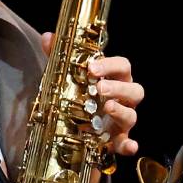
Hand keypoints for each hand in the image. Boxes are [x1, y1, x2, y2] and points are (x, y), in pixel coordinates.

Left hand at [42, 32, 143, 156]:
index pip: (123, 66)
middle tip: (99, 88)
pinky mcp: (117, 139)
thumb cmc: (81, 94)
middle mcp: (124, 98)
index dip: (110, 65)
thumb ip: (60, 57)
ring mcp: (122, 120)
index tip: (92, 68)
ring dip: (121, 111)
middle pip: (135, 89)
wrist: (77, 124)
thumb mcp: (69, 75)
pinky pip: (127, 143)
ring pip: (132, 114)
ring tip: (106, 107)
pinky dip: (129, 145)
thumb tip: (47, 37)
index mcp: (116, 79)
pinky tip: (128, 146)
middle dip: (118, 87)